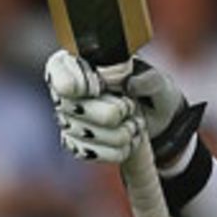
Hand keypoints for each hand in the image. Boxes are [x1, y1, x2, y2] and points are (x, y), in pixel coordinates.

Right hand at [46, 53, 199, 169]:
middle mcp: (65, 92)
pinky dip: (117, 151)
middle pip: (77, 107)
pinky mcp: (77, 145)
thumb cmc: (149, 90)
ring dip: (121, 134)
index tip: (100, 87)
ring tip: (133, 124)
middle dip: (113, 112)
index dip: (80, 82)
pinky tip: (127, 141)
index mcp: (78, 63)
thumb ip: (148, 78)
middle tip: (129, 106)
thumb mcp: (158, 80)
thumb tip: (130, 85)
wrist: (154, 118)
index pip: (58, 70)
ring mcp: (68, 120)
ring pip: (88, 134)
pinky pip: (92, 154)